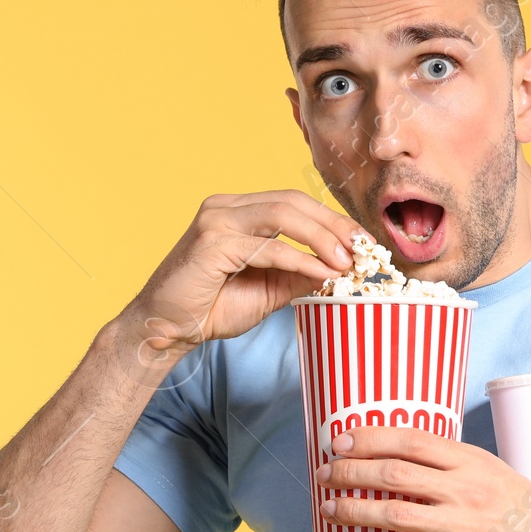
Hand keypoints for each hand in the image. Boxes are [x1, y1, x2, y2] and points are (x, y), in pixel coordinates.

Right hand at [121, 190, 363, 352]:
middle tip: (364, 249)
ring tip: (347, 261)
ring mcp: (216, 219)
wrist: (166, 330)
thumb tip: (342, 268)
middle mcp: (226, 205)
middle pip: (293, 201)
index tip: (364, 242)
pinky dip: (301, 259)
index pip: (295, 202)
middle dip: (334, 224)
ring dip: (322, 237)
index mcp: (239, 209)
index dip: (332, 220)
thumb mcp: (268, 288)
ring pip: (283, 215)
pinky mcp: (211, 242)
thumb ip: (300, 273)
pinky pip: (267, 247)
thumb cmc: (211, 307)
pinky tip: (322, 273)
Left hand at [316, 424, 530, 531]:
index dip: (371, 438)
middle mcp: (463, 490)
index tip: (341, 439)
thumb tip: (405, 460)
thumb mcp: (494, 471)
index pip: (410, 440)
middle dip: (351, 472)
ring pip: (393, 516)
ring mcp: (460, 528)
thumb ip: (454, 466)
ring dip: (353, 513)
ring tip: (329, 511)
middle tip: (325, 474)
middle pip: (394, 474)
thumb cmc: (528, 510)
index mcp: (470, 461)